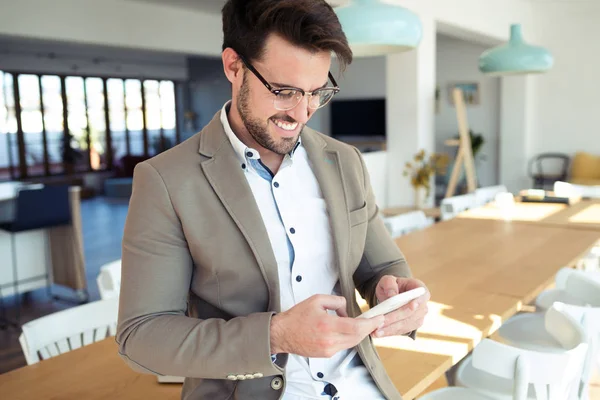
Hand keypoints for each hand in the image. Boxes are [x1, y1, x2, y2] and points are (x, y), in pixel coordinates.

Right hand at [270, 294, 384, 357]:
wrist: (282, 334)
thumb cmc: (297, 316)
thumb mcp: (317, 300)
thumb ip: (336, 301)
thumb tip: (347, 309)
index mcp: (327, 325)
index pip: (356, 327)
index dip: (370, 323)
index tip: (379, 318)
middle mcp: (329, 340)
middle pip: (357, 337)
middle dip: (368, 328)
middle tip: (376, 320)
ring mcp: (328, 350)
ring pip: (352, 343)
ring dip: (359, 333)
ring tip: (363, 323)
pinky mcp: (326, 355)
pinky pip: (343, 346)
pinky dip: (349, 338)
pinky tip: (347, 330)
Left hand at [372, 276, 429, 337]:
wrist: (389, 295)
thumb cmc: (390, 286)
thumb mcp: (387, 280)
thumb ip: (390, 284)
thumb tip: (392, 296)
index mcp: (420, 290)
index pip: (422, 296)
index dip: (418, 301)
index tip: (412, 305)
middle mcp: (422, 305)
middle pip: (411, 314)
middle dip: (395, 319)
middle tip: (380, 323)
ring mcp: (419, 317)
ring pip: (406, 324)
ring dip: (391, 329)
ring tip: (376, 331)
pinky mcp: (412, 325)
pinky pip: (402, 330)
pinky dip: (390, 332)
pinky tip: (379, 333)